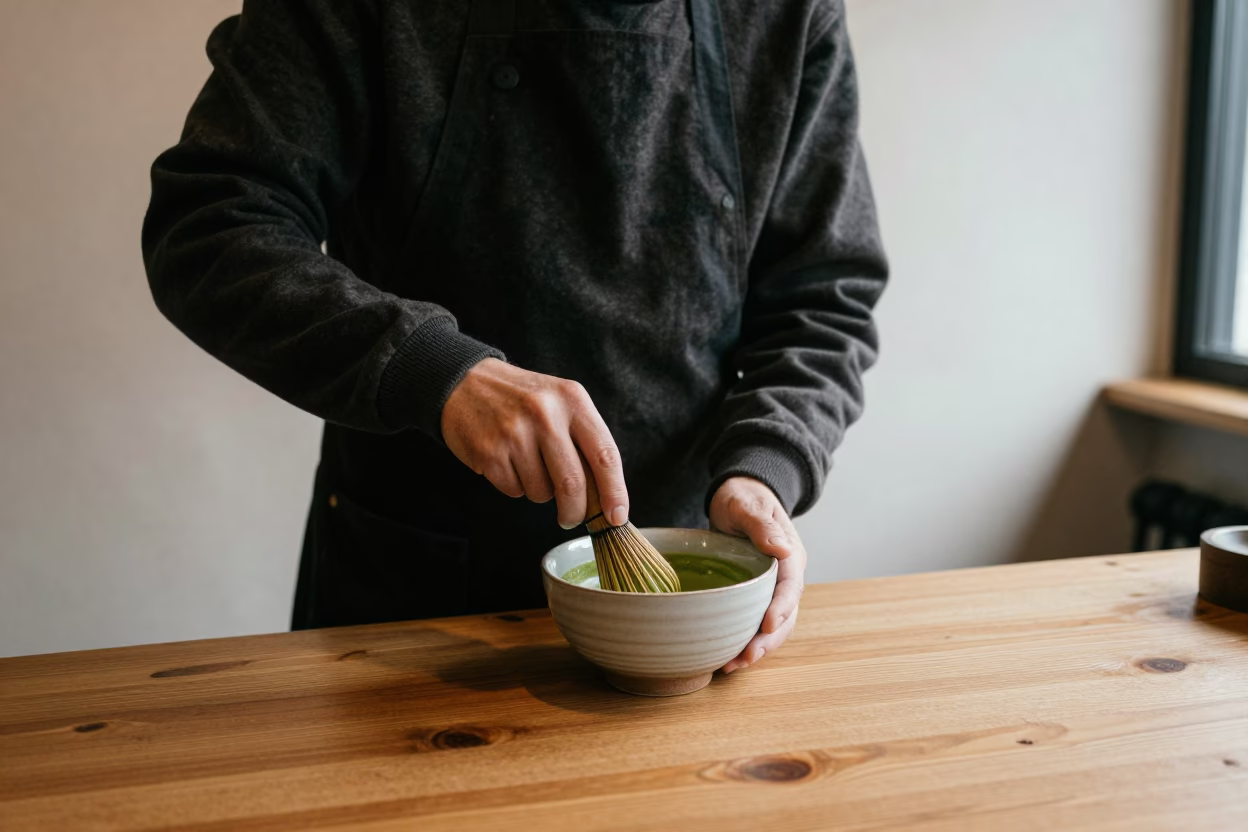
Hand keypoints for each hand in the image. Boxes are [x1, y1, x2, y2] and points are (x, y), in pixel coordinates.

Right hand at [441, 358, 628, 528]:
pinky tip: (507, 462)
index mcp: (572, 400)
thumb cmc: (522, 400)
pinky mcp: (489, 452)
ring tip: (527, 464)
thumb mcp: (560, 402)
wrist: (465, 383)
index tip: (617, 516)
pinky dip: (515, 486)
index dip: (615, 492)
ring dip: (539, 491)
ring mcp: (515, 433)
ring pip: (542, 492)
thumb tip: (604, 497)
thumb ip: (584, 440)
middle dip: (576, 511)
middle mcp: (545, 414)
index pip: (605, 455)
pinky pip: (514, 490)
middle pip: (573, 484)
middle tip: (572, 518)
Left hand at [709, 476, 805, 672]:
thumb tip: (783, 549)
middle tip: (746, 657)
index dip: (781, 608)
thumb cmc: (743, 497)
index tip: (766, 624)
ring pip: (774, 626)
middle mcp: (786, 576)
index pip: (790, 586)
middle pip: (786, 614)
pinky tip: (727, 658)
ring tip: (735, 665)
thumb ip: (763, 526)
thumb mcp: (748, 505)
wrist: (739, 497)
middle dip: (768, 639)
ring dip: (758, 647)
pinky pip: (756, 623)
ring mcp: (772, 588)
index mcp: (790, 555)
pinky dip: (746, 642)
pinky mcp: (757, 596)